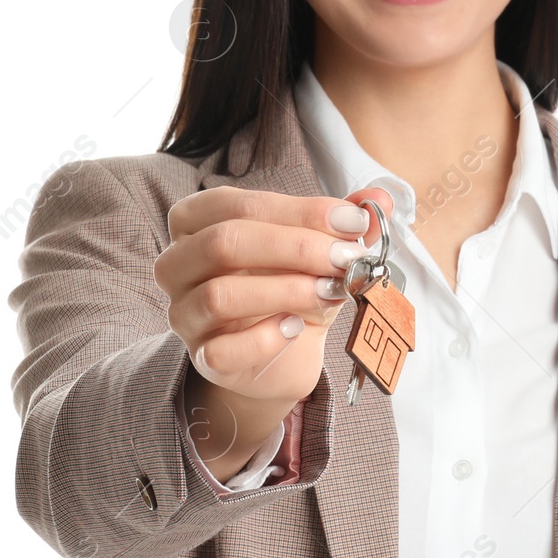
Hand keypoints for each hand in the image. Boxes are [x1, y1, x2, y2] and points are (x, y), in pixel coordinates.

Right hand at [156, 184, 394, 472]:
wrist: (286, 354)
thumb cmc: (294, 288)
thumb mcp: (320, 249)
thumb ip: (344, 222)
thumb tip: (378, 198)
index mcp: (197, 222)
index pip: (237, 204)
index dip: (298, 209)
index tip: (352, 220)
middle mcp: (179, 265)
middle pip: (224, 242)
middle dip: (295, 247)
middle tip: (346, 258)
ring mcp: (184, 314)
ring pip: (220, 295)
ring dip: (286, 290)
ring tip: (331, 292)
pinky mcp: (203, 359)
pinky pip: (223, 350)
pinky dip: (266, 338)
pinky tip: (297, 328)